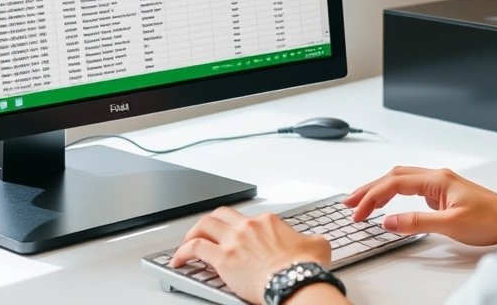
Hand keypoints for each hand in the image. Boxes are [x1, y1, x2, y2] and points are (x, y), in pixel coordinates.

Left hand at [171, 207, 331, 303]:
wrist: (296, 281)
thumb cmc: (304, 267)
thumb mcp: (317, 245)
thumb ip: (312, 239)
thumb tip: (315, 241)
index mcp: (267, 221)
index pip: (245, 219)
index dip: (237, 228)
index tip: (234, 238)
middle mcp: (248, 226)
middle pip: (220, 215)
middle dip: (208, 222)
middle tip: (203, 232)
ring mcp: (234, 240)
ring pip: (204, 226)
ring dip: (192, 233)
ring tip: (186, 244)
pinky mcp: (223, 258)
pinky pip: (196, 248)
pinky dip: (183, 252)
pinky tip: (179, 259)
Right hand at [344, 166, 496, 245]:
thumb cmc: (491, 219)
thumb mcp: (451, 224)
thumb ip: (417, 222)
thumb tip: (388, 221)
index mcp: (436, 179)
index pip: (394, 184)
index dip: (372, 197)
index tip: (358, 212)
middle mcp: (436, 177)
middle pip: (393, 177)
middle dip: (368, 189)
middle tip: (349, 204)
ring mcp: (440, 184)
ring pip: (401, 180)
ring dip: (379, 190)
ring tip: (362, 202)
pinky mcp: (443, 193)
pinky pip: (411, 188)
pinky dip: (393, 194)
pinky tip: (389, 203)